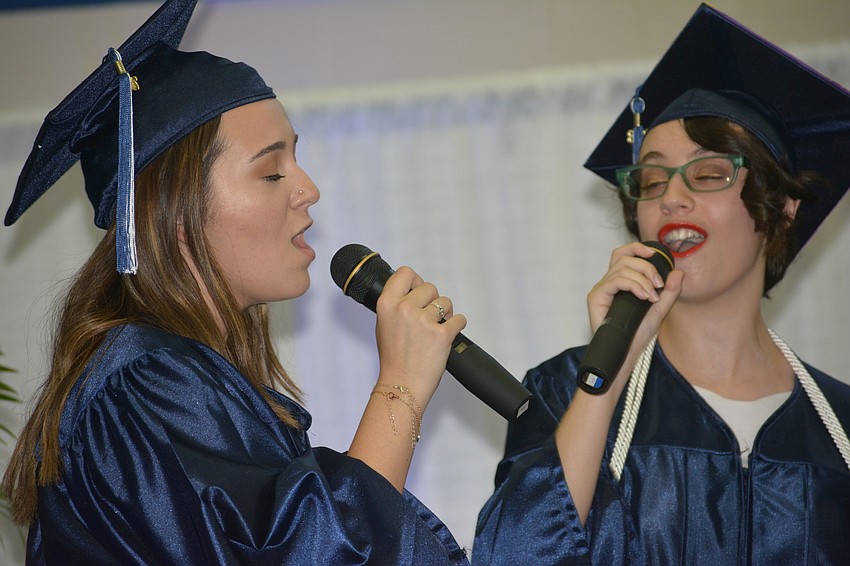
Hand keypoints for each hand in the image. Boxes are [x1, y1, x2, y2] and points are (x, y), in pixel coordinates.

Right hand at [373, 266, 466, 407]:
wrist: (402, 385)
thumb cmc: (394, 359)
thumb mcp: (384, 324)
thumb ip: (396, 305)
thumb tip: (412, 290)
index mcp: (387, 304)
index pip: (405, 273)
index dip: (415, 281)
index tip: (418, 290)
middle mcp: (404, 309)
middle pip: (430, 287)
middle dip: (433, 301)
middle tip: (428, 318)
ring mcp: (423, 321)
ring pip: (446, 302)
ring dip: (445, 314)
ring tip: (436, 330)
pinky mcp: (441, 333)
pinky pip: (459, 319)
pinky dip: (457, 326)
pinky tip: (447, 335)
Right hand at [586, 242, 683, 391]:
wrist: (627, 353)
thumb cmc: (638, 334)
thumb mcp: (660, 309)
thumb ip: (669, 292)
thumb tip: (678, 272)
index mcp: (620, 282)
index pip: (624, 254)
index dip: (638, 248)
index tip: (656, 254)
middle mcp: (609, 282)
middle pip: (624, 257)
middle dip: (646, 266)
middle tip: (659, 284)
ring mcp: (601, 289)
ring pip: (621, 268)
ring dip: (642, 278)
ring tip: (652, 296)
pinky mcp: (596, 297)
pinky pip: (615, 280)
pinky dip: (633, 285)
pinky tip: (644, 297)